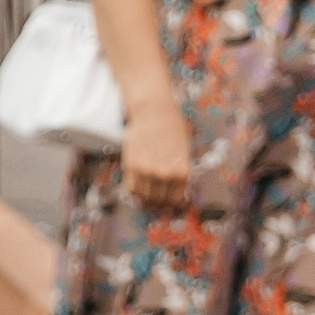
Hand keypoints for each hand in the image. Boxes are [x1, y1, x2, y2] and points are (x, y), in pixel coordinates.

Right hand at [121, 96, 192, 211]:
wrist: (153, 112)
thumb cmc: (171, 128)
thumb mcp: (183, 153)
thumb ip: (179, 172)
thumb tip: (176, 190)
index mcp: (182, 172)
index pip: (176, 199)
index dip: (171, 203)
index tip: (167, 201)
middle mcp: (165, 175)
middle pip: (160, 200)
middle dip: (158, 202)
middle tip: (156, 199)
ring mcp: (147, 171)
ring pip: (144, 196)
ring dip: (145, 198)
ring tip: (146, 193)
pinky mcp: (132, 165)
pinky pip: (131, 188)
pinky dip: (134, 190)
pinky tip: (137, 185)